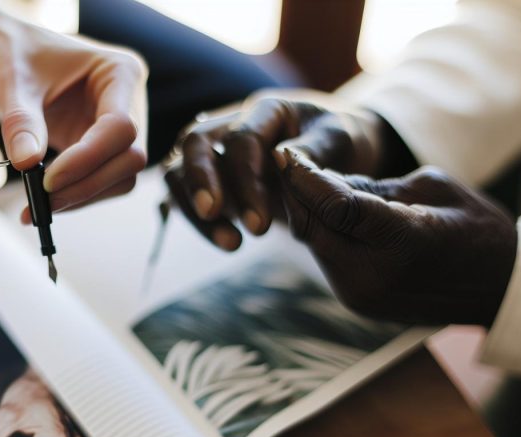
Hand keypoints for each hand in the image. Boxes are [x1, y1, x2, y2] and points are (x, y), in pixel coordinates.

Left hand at [0, 11, 147, 212]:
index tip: (47, 179)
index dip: (88, 158)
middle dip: (87, 184)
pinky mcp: (102, 148)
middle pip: (129, 159)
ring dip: (82, 196)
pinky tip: (41, 201)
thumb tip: (26, 164)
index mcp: (120, 72)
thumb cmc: (13, 51)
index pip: (121, 127)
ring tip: (35, 206)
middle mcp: (129, 101)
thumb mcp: (11, 80)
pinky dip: (74, 196)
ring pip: (121, 177)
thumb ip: (21, 122)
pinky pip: (101, 181)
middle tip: (41, 202)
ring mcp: (119, 127)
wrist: (5, 51)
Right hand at [164, 94, 394, 250]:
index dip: (245, 181)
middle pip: (194, 143)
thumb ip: (315, 150)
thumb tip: (283, 161)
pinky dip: (198, 220)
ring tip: (231, 244)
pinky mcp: (210, 175)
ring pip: (179, 169)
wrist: (338, 149)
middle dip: (200, 182)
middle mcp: (231, 122)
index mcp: (266, 109)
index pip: (241, 138)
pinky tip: (227, 242)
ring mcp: (215, 148)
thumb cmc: (340, 140)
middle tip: (215, 216)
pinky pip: (185, 194)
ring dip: (194, 208)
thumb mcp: (341, 139)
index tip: (260, 226)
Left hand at [275, 149, 517, 325]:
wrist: (500, 289)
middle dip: (296, 193)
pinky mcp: (357, 302)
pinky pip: (327, 259)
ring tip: (306, 181)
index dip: (303, 177)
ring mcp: (362, 295)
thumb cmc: (475, 227)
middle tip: (288, 161)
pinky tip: (324, 210)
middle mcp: (374, 275)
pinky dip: (322, 233)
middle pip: (312, 226)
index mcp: (402, 241)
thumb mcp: (431, 186)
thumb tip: (322, 179)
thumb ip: (372, 184)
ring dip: (306, 212)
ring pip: (314, 243)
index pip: (335, 206)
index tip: (285, 151)